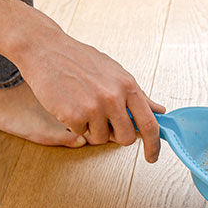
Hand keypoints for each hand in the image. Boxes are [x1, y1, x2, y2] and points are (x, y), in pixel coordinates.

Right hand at [11, 21, 164, 161]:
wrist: (47, 50)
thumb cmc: (82, 60)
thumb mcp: (116, 72)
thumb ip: (139, 95)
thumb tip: (160, 111)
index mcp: (128, 86)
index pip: (150, 124)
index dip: (154, 145)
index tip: (152, 156)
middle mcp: (114, 97)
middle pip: (127, 138)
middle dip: (117, 136)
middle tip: (106, 123)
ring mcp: (94, 107)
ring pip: (102, 139)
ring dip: (93, 129)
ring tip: (84, 107)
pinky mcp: (73, 115)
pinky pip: (81, 134)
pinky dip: (76, 125)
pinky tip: (70, 105)